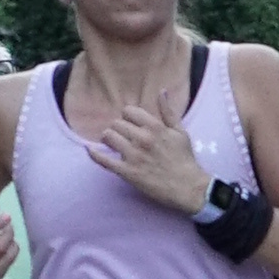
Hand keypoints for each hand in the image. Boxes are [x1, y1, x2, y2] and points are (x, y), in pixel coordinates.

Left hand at [83, 100, 213, 215]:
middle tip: (121, 137)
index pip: (128, 111)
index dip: (127, 117)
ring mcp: (133, 156)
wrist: (188, 187)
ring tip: (113, 145)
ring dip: (108, 139)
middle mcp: (142, 138)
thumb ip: (169, 112)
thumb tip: (161, 91)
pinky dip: (94, 154)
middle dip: (117, 129)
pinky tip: (89, 150)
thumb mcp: (180, 132)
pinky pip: (104, 160)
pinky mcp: (127, 172)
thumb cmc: (185, 160)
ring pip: (108, 137)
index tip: (131, 125)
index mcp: (155, 127)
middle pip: (116, 124)